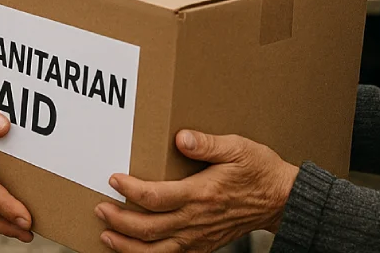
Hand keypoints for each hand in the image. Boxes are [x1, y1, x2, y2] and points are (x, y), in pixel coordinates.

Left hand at [95, 130, 298, 252]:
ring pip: (155, 251)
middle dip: (118, 220)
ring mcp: (199, 237)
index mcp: (201, 194)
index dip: (130, 190)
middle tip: (100, 207)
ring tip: (106, 235)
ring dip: (127, 246)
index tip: (113, 179)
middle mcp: (196, 220)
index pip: (155, 197)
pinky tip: (135, 251)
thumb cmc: (259, 171)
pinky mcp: (203, 246)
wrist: (280, 199)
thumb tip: (181, 137)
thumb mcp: (237, 148)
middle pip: (147, 228)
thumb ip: (207, 144)